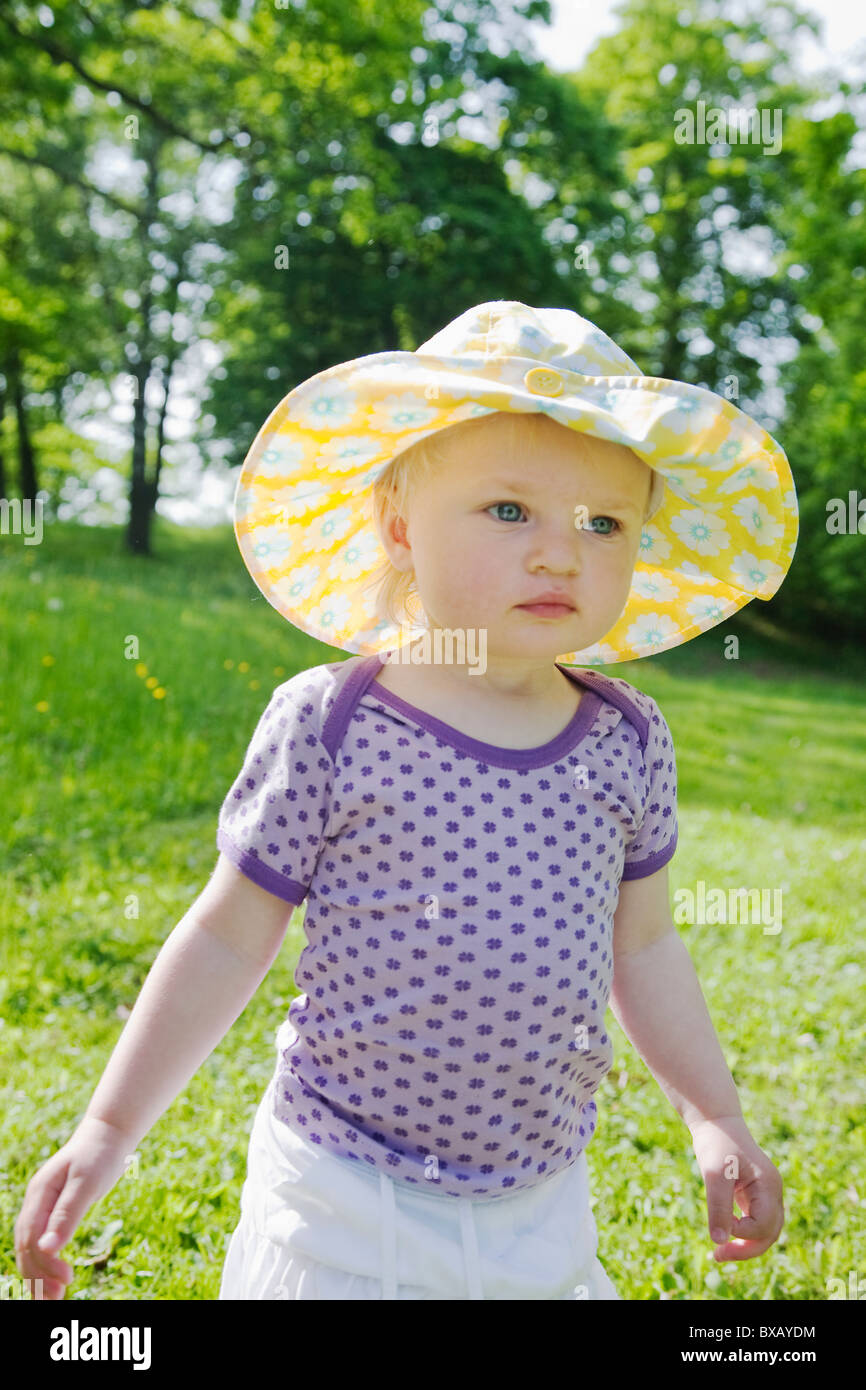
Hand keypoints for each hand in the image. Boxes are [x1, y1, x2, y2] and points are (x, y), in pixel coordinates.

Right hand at [14, 1117, 135, 1299]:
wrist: (109, 1133)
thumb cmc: (101, 1154)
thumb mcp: (87, 1183)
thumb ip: (67, 1214)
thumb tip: (48, 1250)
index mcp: (40, 1193)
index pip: (31, 1238)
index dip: (44, 1264)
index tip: (66, 1281)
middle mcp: (36, 1201)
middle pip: (26, 1247)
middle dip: (38, 1276)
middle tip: (57, 1299)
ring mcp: (42, 1206)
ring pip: (31, 1248)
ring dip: (39, 1274)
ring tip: (53, 1299)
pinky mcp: (54, 1210)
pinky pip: (42, 1242)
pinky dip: (45, 1262)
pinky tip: (55, 1278)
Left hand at [689, 1114, 783, 1261]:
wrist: (716, 1120)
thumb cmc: (716, 1142)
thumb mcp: (714, 1173)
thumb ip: (718, 1206)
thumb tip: (719, 1241)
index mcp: (768, 1186)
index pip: (763, 1225)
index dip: (741, 1233)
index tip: (719, 1224)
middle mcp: (772, 1192)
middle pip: (769, 1233)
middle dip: (746, 1249)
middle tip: (717, 1256)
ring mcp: (765, 1193)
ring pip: (765, 1230)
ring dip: (745, 1244)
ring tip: (719, 1253)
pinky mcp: (754, 1193)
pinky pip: (755, 1221)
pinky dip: (743, 1233)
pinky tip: (724, 1234)